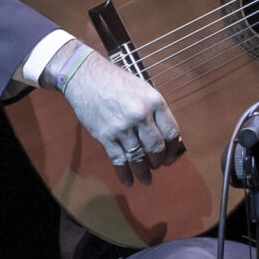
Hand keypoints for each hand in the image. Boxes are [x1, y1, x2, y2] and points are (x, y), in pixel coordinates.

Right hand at [53, 50, 182, 186]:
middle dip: (159, 161)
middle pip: (156, 148)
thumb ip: (154, 110)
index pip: (171, 132)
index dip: (174, 148)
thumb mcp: (142, 88)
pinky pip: (118, 160)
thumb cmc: (114, 81)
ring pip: (138, 157)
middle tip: (158, 166)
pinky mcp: (105, 136)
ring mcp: (122, 127)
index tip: (171, 156)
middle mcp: (141, 116)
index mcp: (154, 102)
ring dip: (143, 171)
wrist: (84, 76)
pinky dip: (124, 174)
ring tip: (147, 180)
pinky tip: (129, 182)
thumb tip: (163, 134)